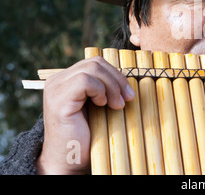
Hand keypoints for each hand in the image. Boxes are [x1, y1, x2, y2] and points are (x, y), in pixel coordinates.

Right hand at [36, 56, 134, 173]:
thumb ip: (104, 88)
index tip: (129, 94)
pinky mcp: (58, 99)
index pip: (96, 63)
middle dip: (117, 79)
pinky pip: (84, 81)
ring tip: (116, 105)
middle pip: (96, 62)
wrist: (70, 160)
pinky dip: (100, 90)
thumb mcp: (99, 105)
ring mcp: (55, 88)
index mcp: (67, 79)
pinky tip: (102, 105)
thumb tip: (128, 76)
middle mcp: (57, 80)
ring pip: (92, 68)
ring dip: (111, 86)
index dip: (116, 74)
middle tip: (127, 99)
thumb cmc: (88, 135)